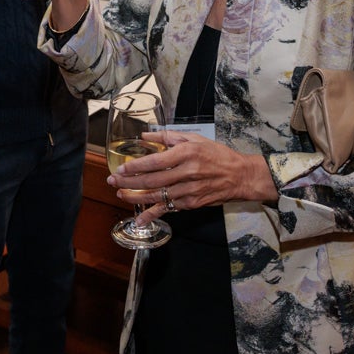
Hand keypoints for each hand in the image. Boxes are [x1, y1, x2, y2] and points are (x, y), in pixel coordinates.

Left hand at [109, 131, 277, 226]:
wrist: (240, 176)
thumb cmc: (217, 155)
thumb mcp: (195, 139)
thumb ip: (169, 137)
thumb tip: (146, 135)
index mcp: (187, 153)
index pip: (155, 161)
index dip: (136, 166)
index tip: (121, 168)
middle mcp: (187, 172)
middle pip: (152, 180)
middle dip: (129, 182)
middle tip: (113, 181)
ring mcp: (189, 190)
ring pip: (158, 196)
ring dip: (136, 197)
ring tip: (120, 194)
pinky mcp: (191, 203)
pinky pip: (169, 209)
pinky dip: (153, 214)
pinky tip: (140, 219)